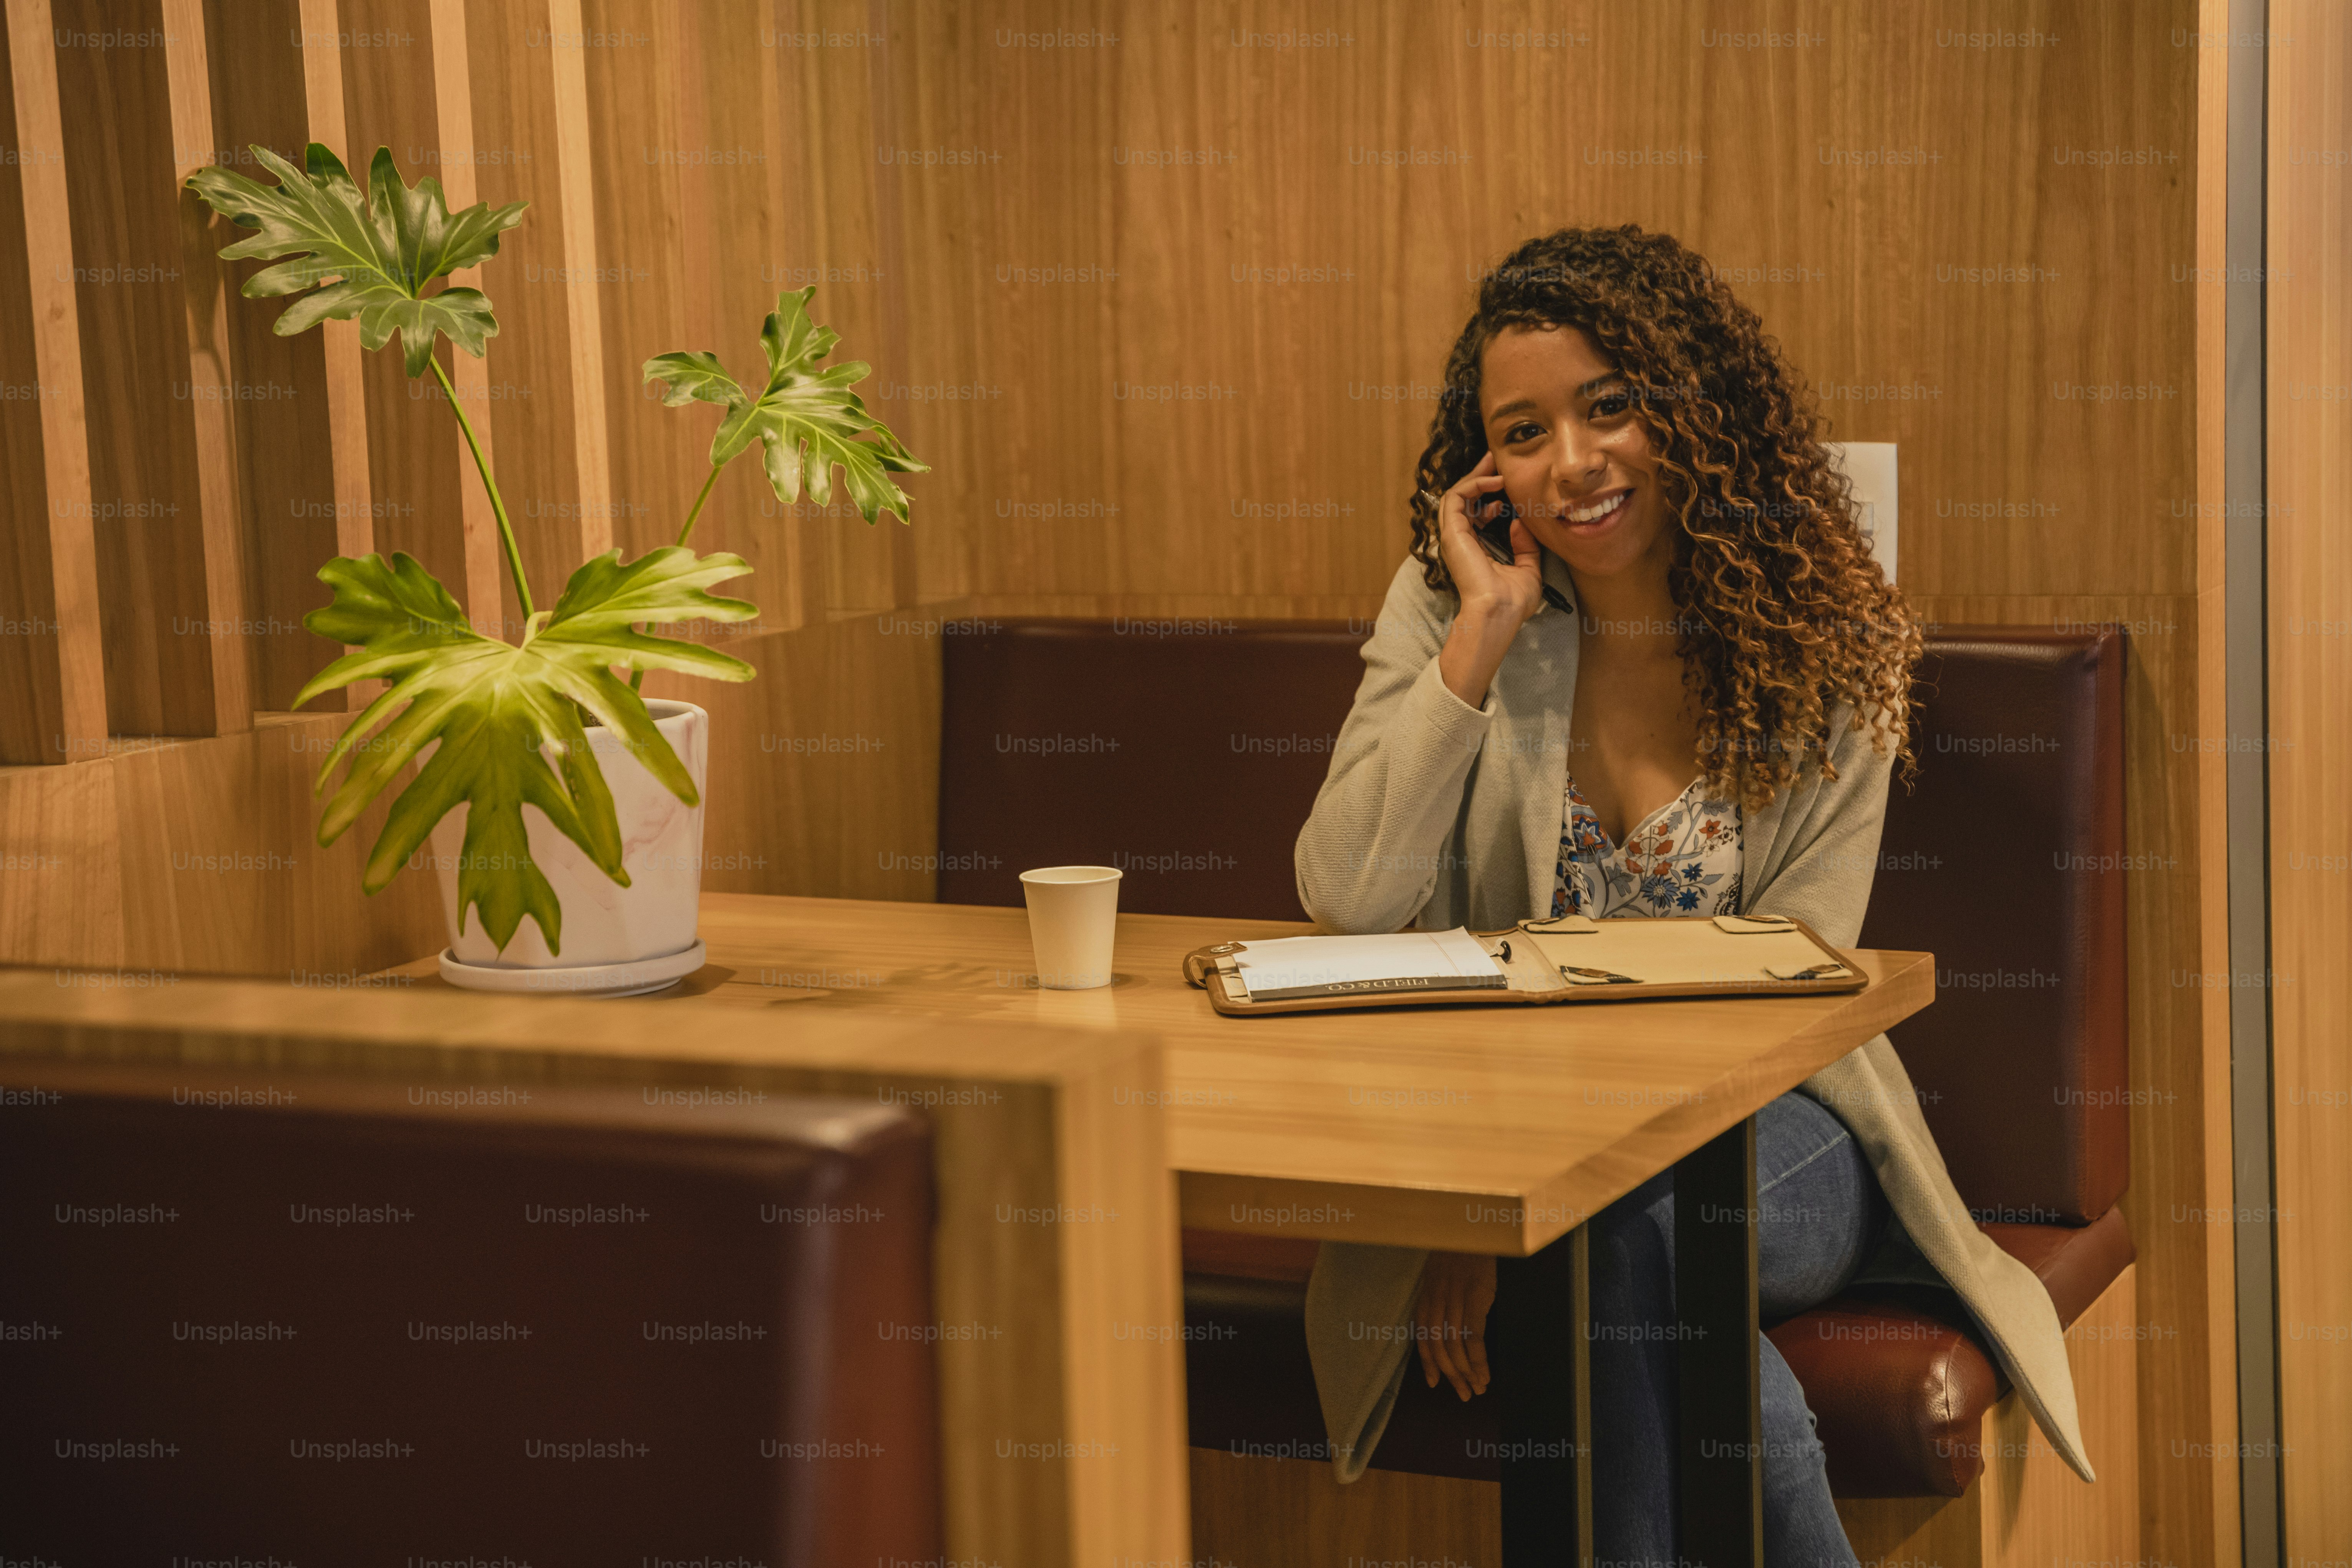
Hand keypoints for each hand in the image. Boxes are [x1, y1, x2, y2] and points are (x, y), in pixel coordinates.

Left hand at [1412, 1249, 1496, 1400]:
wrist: (1473, 1229)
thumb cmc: (1459, 1256)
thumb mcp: (1440, 1278)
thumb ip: (1438, 1305)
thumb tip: (1441, 1333)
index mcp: (1426, 1298)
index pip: (1422, 1339)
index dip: (1428, 1364)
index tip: (1435, 1384)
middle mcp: (1436, 1301)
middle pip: (1439, 1348)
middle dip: (1451, 1375)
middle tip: (1463, 1395)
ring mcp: (1455, 1300)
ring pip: (1455, 1347)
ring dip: (1466, 1373)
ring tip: (1477, 1389)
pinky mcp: (1475, 1298)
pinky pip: (1474, 1337)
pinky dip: (1478, 1360)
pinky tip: (1484, 1374)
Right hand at [1432, 451, 1543, 625]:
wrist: (1499, 612)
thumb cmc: (1512, 600)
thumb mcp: (1528, 568)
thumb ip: (1524, 545)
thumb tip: (1519, 521)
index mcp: (1474, 550)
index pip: (1474, 514)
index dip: (1487, 496)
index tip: (1505, 485)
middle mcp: (1461, 541)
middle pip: (1463, 500)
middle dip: (1479, 478)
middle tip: (1495, 461)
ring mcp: (1454, 536)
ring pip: (1456, 495)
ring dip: (1475, 477)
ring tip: (1493, 463)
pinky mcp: (1452, 533)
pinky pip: (1455, 498)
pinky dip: (1473, 485)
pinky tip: (1494, 481)